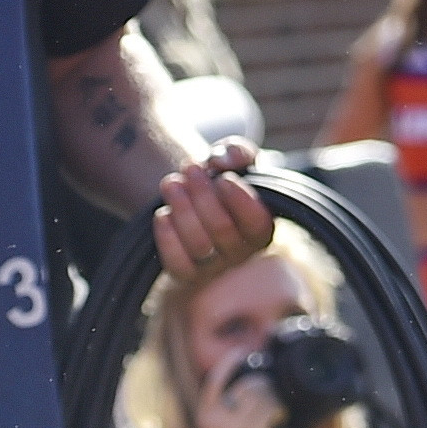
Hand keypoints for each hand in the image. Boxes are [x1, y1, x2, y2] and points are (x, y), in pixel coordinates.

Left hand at [154, 142, 273, 292]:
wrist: (197, 204)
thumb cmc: (223, 180)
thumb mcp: (236, 160)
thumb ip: (237, 152)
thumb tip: (222, 160)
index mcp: (264, 228)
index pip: (256, 222)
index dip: (239, 200)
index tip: (222, 177)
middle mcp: (243, 253)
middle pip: (222, 229)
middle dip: (202, 195)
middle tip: (189, 167)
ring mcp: (215, 268)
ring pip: (198, 244)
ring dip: (181, 210)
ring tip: (170, 182)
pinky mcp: (187, 275)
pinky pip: (176, 263)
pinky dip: (167, 237)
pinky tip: (162, 213)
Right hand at [192, 345, 285, 427]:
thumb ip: (231, 405)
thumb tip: (252, 377)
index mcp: (204, 417)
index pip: (214, 381)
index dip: (227, 363)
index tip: (241, 351)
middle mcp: (213, 418)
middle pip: (247, 384)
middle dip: (263, 389)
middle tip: (265, 409)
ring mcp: (231, 424)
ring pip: (263, 393)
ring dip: (273, 401)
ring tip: (268, 420)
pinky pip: (271, 404)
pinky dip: (279, 410)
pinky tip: (276, 423)